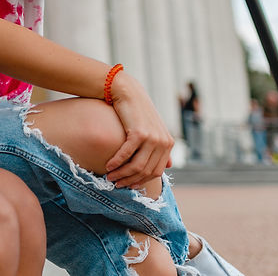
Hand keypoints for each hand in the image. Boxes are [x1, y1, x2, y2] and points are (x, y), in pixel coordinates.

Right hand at [103, 72, 174, 188]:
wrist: (128, 92)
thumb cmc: (138, 112)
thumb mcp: (154, 130)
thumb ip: (161, 148)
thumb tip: (169, 166)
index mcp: (168, 143)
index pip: (156, 171)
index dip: (141, 181)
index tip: (129, 185)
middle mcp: (163, 142)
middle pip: (146, 171)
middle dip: (130, 180)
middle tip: (117, 184)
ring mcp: (152, 138)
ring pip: (137, 166)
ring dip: (122, 174)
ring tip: (110, 177)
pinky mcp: (139, 133)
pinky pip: (126, 154)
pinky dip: (116, 162)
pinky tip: (108, 166)